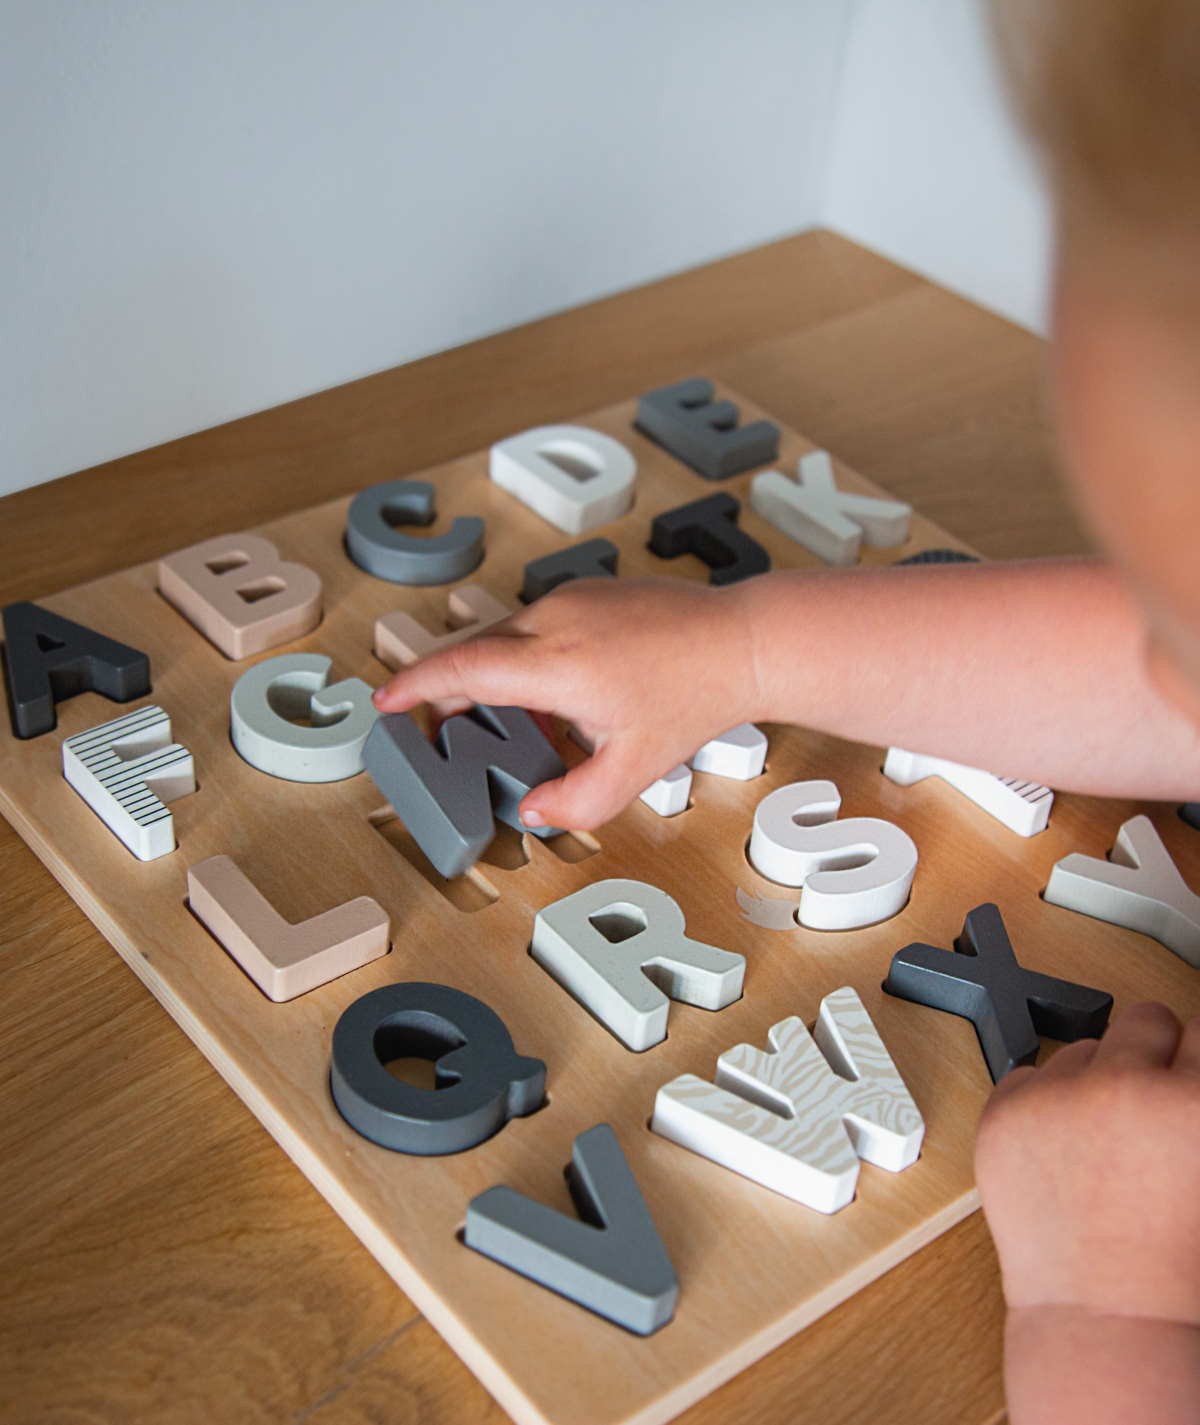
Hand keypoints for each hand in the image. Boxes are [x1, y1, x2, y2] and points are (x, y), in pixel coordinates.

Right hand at [372, 576, 761, 830]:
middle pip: (475, 652)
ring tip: (514, 723)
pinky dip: (525, 655)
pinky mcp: (588, 590)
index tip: (385, 700)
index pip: (462, 668)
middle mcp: (555, 620)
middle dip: (449, 690)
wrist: (741, 640)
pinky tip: (556, 693)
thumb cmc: (694, 697)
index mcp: (556, 664)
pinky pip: (535, 621)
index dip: (416, 685)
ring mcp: (572, 598)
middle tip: (443, 732)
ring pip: (505, 635)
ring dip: (494, 675)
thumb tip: (533, 812)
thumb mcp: (634, 768)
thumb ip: (576, 801)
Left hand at [975, 1000, 1199, 1324]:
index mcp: (1195, 1103)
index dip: (1192, 1061)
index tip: (1184, 1075)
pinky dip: (1043, 1104)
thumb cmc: (1173, 1264)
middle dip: (1152, 1054)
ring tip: (1104, 1143)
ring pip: (1084, 1046)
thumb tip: (1184, 1070)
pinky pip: (1028, 1076)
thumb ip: (1194, 1103)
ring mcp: (1058, 1097)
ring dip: (1095, 1080)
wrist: (1107, 1317)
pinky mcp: (1004, 1113)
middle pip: (1145, 1019)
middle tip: (1150, 1102)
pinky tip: (1062, 1150)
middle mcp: (1126, 1087)